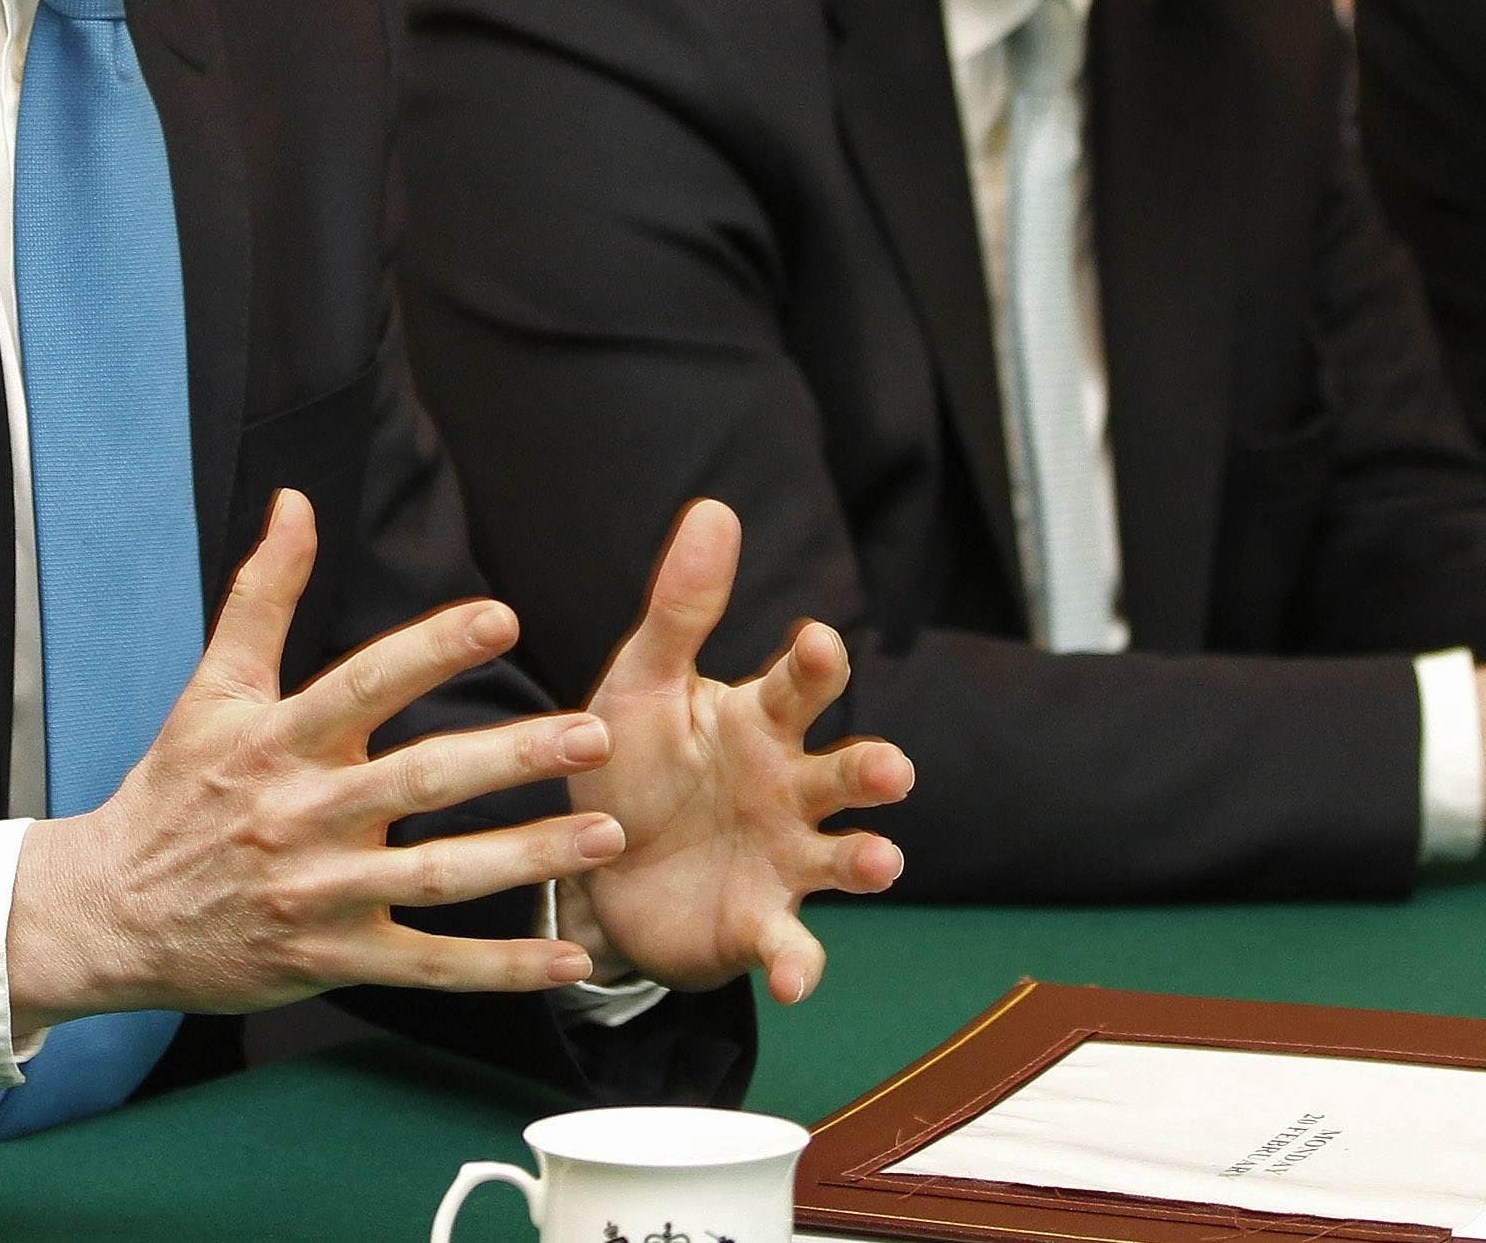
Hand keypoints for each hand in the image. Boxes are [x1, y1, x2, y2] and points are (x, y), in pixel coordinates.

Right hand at [3, 490, 621, 1030]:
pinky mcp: (333, 958)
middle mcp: (302, 817)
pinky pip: (429, 966)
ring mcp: (320, 894)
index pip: (363, 685)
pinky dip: (500, 969)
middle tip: (593, 735)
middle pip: (419, 781)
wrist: (109, 914)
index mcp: (278, 743)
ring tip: (605, 835)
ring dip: (528, 858)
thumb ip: (264, 594)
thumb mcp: (211, 689)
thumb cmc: (173, 792)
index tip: (501, 618)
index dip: (431, 649)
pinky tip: (569, 956)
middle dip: (511, 757)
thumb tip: (295, 503)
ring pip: (439, 876)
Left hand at [570, 501, 913, 1003]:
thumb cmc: (632, 765)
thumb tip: (714, 506)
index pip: (800, 685)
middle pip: (843, 773)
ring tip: (882, 861)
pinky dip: (798, 963)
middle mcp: (789, 787)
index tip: (817, 640)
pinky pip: (792, 945)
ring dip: (867, 860)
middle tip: (891, 768)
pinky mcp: (760, 924)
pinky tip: (794, 980)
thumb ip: (680, 608)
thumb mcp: (641, 684)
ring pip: (841, 856)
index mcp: (760, 721)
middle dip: (870, 768)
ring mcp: (783, 859)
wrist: (594, 875)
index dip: (815, 664)